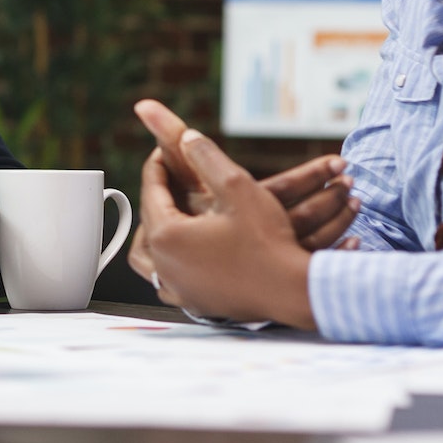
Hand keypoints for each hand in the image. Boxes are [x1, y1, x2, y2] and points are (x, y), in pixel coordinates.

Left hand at [132, 117, 316, 328]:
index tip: (163, 151)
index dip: (158, 166)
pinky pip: (169, 281)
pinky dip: (172, 262)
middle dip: (158, 196)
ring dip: (156, 234)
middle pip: (148, 222)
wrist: (293, 289)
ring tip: (171, 217)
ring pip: (150, 258)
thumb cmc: (267, 241)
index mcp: (167, 236)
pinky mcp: (196, 304)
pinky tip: (188, 252)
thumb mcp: (236, 186)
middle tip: (170, 179)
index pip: (152, 191)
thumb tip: (185, 138)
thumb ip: (206, 158)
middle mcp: (165, 267)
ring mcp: (179, 290)